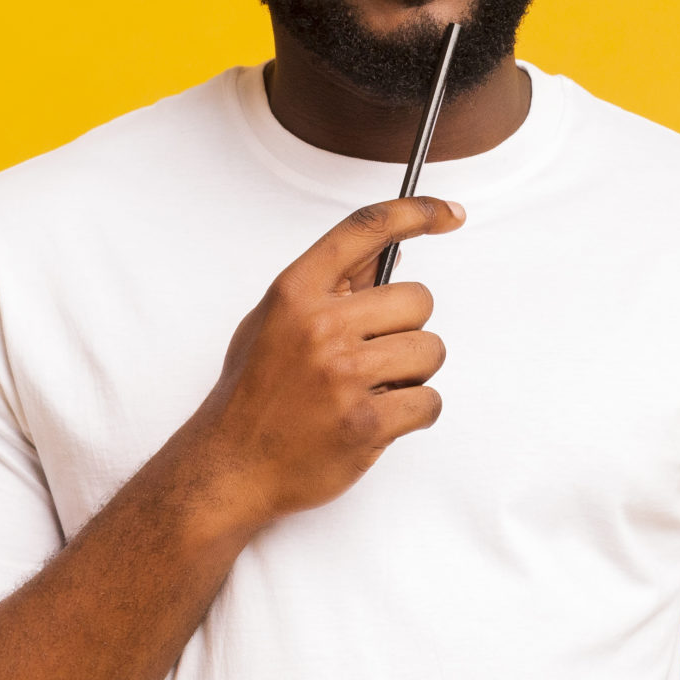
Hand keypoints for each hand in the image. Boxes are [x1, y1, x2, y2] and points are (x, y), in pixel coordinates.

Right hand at [179, 196, 464, 534]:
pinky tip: (380, 419)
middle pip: (418, 298)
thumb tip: (389, 253)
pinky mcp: (366, 424)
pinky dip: (416, 414)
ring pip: (432, 350)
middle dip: (408, 328)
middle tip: (376, 355)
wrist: (230, 467)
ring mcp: (344, 376)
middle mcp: (321, 327)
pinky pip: (431, 402)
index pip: (366, 229)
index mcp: (296, 292)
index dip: (416, 212)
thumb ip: (327, 286)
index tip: (449, 213)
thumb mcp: (273, 321)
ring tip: (373, 390)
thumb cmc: (254, 394)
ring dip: (413, 373)